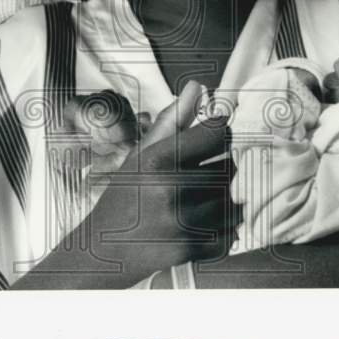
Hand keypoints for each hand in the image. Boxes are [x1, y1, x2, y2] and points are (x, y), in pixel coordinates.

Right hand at [85, 80, 234, 277]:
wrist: (104, 249)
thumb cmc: (126, 195)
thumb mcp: (142, 154)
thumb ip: (172, 121)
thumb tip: (196, 88)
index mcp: (158, 159)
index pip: (218, 134)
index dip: (219, 133)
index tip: (212, 137)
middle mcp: (170, 189)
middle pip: (230, 167)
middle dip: (221, 169)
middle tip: (201, 175)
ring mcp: (181, 222)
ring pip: (234, 201)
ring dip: (224, 200)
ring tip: (200, 201)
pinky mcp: (190, 249)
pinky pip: (231, 233)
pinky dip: (222, 230)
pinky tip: (200, 224)